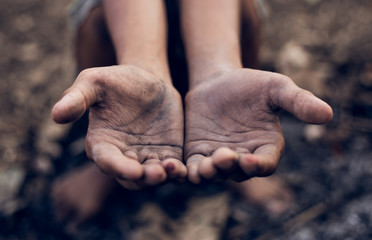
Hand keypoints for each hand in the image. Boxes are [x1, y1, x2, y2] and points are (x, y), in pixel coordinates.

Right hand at [52, 65, 185, 188]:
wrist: (146, 79)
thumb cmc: (116, 81)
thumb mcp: (93, 82)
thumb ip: (77, 98)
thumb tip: (56, 115)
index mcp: (103, 144)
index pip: (108, 162)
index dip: (119, 168)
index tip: (133, 170)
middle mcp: (124, 156)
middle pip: (132, 177)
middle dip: (144, 179)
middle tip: (156, 174)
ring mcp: (147, 156)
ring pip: (153, 177)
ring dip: (162, 178)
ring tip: (173, 170)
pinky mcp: (167, 153)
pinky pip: (172, 169)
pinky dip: (177, 172)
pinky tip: (184, 168)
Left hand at [184, 68, 332, 182]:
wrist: (218, 81)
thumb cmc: (251, 85)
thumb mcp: (276, 88)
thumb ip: (297, 102)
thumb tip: (328, 114)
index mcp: (266, 147)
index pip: (265, 164)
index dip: (257, 165)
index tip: (247, 159)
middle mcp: (244, 157)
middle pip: (238, 172)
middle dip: (230, 168)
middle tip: (221, 158)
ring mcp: (219, 158)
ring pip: (215, 174)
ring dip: (209, 173)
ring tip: (203, 166)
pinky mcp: (198, 154)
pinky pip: (193, 168)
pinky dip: (188, 172)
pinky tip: (181, 169)